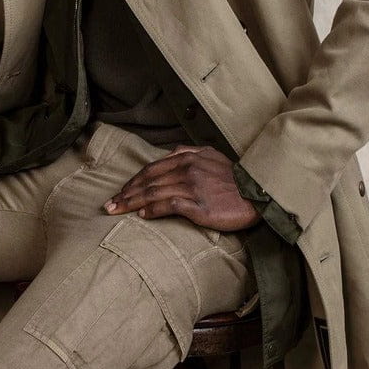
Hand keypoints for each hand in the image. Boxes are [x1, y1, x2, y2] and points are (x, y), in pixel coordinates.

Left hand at [103, 145, 261, 231]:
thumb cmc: (235, 179)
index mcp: (188, 158)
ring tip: (117, 211)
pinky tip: (142, 215)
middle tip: (109, 204)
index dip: (133, 181)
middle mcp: (187, 170)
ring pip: (153, 193)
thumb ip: (190, 152)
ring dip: (132, 203)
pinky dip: (152, 210)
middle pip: (148, 181)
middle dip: (125, 193)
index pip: (152, 169)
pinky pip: (169, 206)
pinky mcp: (199, 206)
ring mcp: (192, 188)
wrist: (258, 195)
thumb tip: (171, 153)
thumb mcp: (213, 156)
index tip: (120, 191)